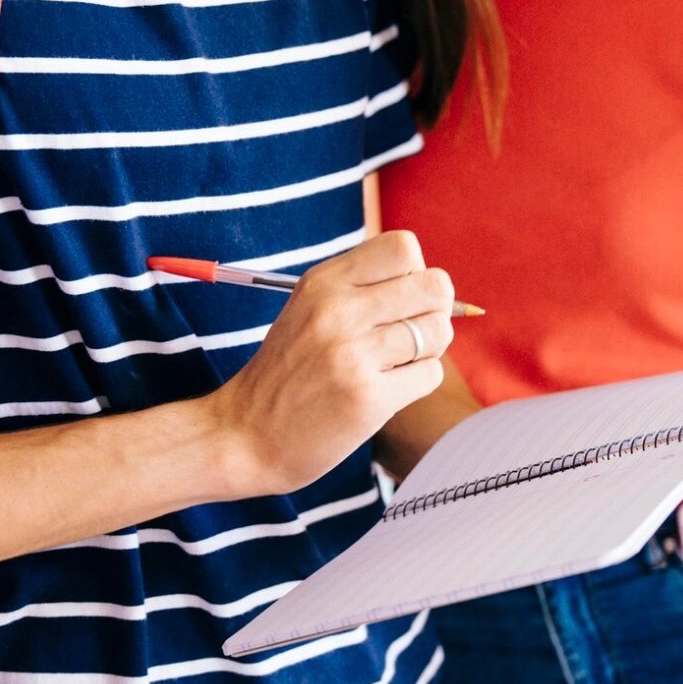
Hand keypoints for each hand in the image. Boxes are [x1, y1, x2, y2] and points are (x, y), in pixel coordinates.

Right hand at [207, 231, 453, 497]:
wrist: (245, 436)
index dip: (415, 272)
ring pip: (438, 332)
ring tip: (395, 364)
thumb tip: (434, 285)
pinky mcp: (368, 398)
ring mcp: (352, 355)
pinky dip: (417, 382)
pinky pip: (430, 375)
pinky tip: (387, 389)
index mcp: (323, 282)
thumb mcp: (308, 311)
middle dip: (434, 310)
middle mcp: (337, 311)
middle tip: (410, 333)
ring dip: (429, 350)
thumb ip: (360, 288)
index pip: (403, 247)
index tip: (399, 298)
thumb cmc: (287, 373)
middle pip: (433, 286)